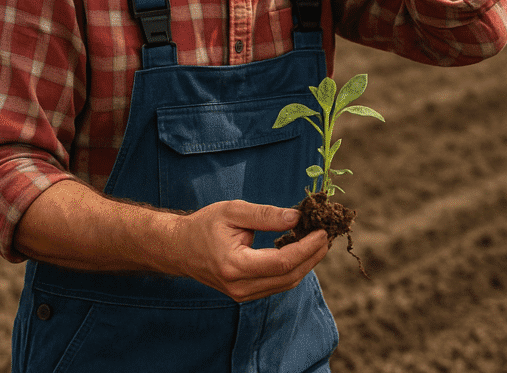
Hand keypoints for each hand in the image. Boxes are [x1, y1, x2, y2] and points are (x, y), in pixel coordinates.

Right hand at [172, 199, 328, 301]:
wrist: (179, 247)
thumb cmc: (204, 225)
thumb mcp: (234, 211)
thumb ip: (266, 215)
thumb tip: (297, 217)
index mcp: (235, 265)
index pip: (282, 262)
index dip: (307, 248)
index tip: (322, 231)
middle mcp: (240, 286)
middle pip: (289, 277)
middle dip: (312, 256)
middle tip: (327, 235)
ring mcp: (242, 294)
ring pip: (285, 284)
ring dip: (306, 263)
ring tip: (318, 241)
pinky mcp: (245, 294)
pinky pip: (277, 284)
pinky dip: (293, 268)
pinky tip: (301, 250)